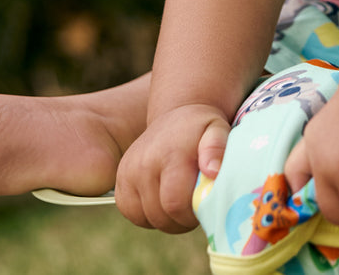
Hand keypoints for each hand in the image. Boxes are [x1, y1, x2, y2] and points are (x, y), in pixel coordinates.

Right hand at [114, 103, 229, 232]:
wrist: (175, 118)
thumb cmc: (200, 129)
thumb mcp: (217, 130)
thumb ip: (218, 149)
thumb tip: (213, 172)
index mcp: (171, 154)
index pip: (176, 203)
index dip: (192, 214)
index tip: (204, 204)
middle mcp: (144, 164)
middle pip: (161, 216)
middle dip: (182, 220)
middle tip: (195, 205)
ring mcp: (128, 174)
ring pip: (147, 219)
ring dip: (167, 219)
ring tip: (182, 200)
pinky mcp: (120, 183)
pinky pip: (133, 214)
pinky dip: (150, 215)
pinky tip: (164, 199)